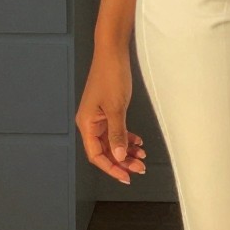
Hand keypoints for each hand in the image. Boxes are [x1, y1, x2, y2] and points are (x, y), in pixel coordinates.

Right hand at [75, 46, 147, 184]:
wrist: (113, 52)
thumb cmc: (111, 76)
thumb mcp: (117, 108)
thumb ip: (118, 134)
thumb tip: (119, 157)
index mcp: (87, 124)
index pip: (96, 154)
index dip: (111, 168)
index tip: (126, 177)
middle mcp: (90, 123)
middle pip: (105, 150)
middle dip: (122, 161)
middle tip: (141, 168)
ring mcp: (99, 117)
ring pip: (112, 142)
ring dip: (126, 151)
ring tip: (143, 157)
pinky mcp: (108, 110)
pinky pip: (116, 130)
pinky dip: (127, 138)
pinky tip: (139, 143)